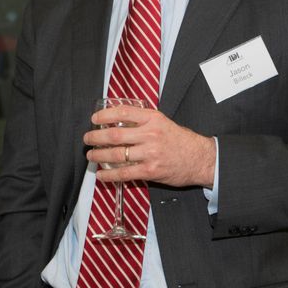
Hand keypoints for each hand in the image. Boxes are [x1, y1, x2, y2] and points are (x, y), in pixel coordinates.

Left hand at [84, 105, 215, 187]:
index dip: (104, 115)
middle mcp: (150, 134)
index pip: (123, 112)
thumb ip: (142, 120)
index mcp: (153, 118)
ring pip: (117, 154)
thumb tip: (117, 121)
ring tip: (91, 156)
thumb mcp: (162, 122)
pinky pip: (125, 173)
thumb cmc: (180, 140)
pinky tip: (101, 174)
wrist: (200, 158)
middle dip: (95, 137)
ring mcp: (150, 153)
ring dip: (99, 155)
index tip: (94, 119)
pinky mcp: (151, 171)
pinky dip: (110, 174)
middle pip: (115, 135)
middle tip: (87, 139)